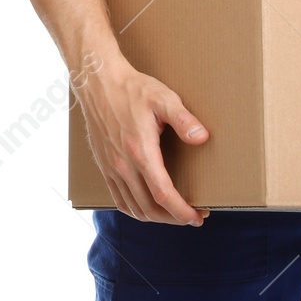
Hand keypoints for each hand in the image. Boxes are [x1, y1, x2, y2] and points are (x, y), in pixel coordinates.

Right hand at [78, 61, 209, 225]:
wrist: (98, 81)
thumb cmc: (132, 89)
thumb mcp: (163, 98)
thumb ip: (183, 120)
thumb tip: (202, 137)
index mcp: (140, 151)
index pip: (163, 195)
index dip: (182, 211)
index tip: (198, 216)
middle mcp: (123, 165)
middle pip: (149, 208)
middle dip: (174, 218)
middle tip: (192, 217)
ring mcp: (111, 167)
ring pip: (133, 208)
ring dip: (156, 217)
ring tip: (173, 214)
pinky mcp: (104, 165)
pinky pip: (118, 199)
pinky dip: (135, 210)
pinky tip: (146, 206)